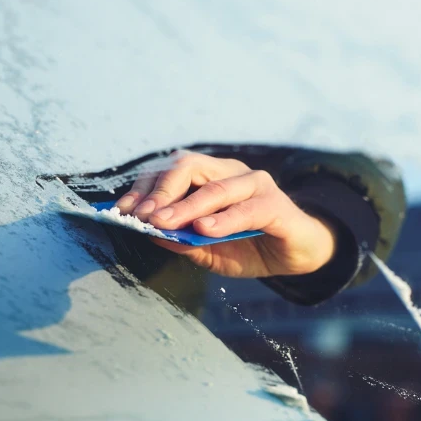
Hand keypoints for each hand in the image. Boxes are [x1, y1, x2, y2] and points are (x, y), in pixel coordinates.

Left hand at [115, 151, 336, 277]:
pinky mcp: (276, 204)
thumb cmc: (252, 247)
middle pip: (189, 166)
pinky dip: (223, 220)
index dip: (145, 188)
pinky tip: (205, 230)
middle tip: (142, 216)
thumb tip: (150, 232)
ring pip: (215, 187)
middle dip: (161, 191)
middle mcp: (232, 173)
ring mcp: (256, 185)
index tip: (122, 210)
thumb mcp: (209, 249)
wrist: (298, 253)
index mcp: (211, 177)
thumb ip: (182, 240)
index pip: (171, 171)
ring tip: (163, 223)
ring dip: (186, 206)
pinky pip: (246, 209)